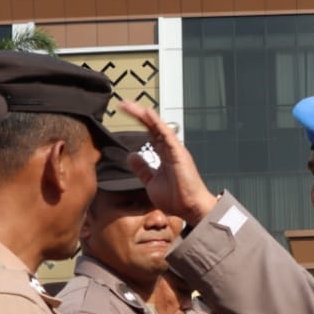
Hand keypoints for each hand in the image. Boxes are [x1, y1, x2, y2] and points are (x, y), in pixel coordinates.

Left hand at [119, 100, 219, 226]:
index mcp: (164, 154)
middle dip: (138, 114)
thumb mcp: (151, 182)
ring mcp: (175, 149)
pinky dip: (157, 123)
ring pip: (158, 127)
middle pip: (152, 126)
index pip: (150, 133)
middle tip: (123, 104)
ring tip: (130, 106)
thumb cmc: (177, 198)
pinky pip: (167, 134)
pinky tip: (147, 113)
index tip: (125, 113)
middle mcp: (170, 149)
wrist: (190, 208)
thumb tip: (131, 156)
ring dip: (144, 115)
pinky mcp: (178, 153)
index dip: (139, 122)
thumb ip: (142, 169)